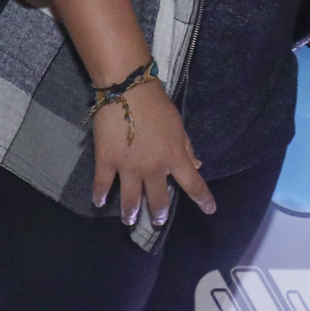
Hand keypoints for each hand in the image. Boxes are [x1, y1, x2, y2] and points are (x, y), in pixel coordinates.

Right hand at [91, 80, 212, 226]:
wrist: (128, 90)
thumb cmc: (158, 105)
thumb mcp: (178, 126)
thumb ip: (187, 148)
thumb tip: (198, 165)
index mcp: (174, 157)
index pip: (193, 184)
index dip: (203, 199)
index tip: (210, 210)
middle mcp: (153, 168)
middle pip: (158, 199)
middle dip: (158, 213)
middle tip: (157, 220)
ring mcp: (128, 167)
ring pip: (131, 199)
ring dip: (131, 213)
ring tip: (130, 220)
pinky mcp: (106, 161)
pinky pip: (103, 184)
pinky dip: (100, 195)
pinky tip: (99, 202)